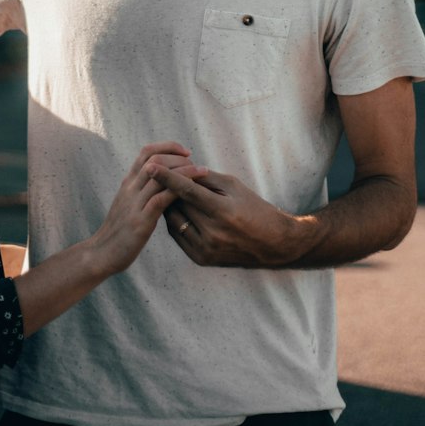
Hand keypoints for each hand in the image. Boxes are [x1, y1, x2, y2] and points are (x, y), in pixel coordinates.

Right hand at [90, 144, 205, 275]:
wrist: (101, 253)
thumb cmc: (119, 231)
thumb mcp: (128, 205)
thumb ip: (141, 192)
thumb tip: (160, 183)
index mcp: (128, 183)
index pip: (146, 152)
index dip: (167, 147)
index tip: (184, 151)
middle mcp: (130, 188)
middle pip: (154, 158)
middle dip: (177, 156)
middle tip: (195, 160)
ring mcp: (135, 203)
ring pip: (159, 175)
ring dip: (184, 170)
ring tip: (202, 171)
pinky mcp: (140, 220)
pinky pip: (161, 198)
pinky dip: (179, 190)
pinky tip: (193, 191)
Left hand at [149, 166, 301, 268]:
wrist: (273, 244)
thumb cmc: (255, 208)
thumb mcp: (234, 187)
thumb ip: (206, 178)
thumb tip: (180, 168)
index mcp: (223, 211)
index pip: (188, 191)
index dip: (168, 177)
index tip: (151, 166)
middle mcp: (213, 233)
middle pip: (178, 205)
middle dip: (171, 189)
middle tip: (167, 176)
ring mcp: (206, 249)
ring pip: (174, 221)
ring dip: (171, 205)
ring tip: (174, 194)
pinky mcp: (202, 259)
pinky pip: (178, 235)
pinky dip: (176, 221)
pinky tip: (180, 210)